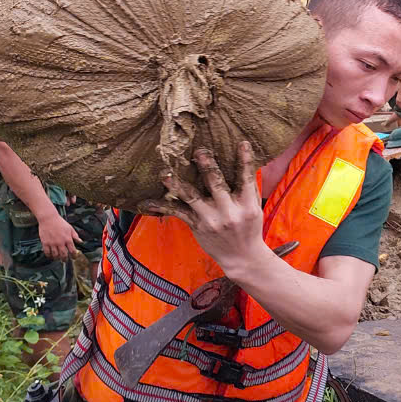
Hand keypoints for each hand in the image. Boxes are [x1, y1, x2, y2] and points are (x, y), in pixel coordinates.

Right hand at [37, 214, 80, 261]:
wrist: (49, 218)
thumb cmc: (60, 223)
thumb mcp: (70, 228)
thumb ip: (75, 236)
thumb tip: (81, 242)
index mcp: (68, 239)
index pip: (72, 250)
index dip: (74, 256)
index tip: (74, 257)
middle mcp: (60, 242)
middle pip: (63, 255)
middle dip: (65, 259)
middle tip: (65, 261)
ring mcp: (52, 243)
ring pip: (55, 255)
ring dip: (57, 258)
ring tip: (58, 259)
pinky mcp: (45, 243)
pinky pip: (47, 252)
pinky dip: (49, 256)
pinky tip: (50, 256)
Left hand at [141, 143, 268, 274]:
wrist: (241, 257)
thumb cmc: (249, 227)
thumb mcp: (254, 208)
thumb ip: (247, 187)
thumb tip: (245, 160)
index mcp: (247, 205)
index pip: (246, 179)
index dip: (244, 160)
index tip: (242, 143)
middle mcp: (228, 212)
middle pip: (216, 185)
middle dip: (207, 167)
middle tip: (199, 152)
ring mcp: (210, 219)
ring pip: (191, 198)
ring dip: (177, 185)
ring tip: (165, 174)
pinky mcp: (196, 225)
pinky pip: (177, 213)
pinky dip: (161, 207)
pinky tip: (146, 203)